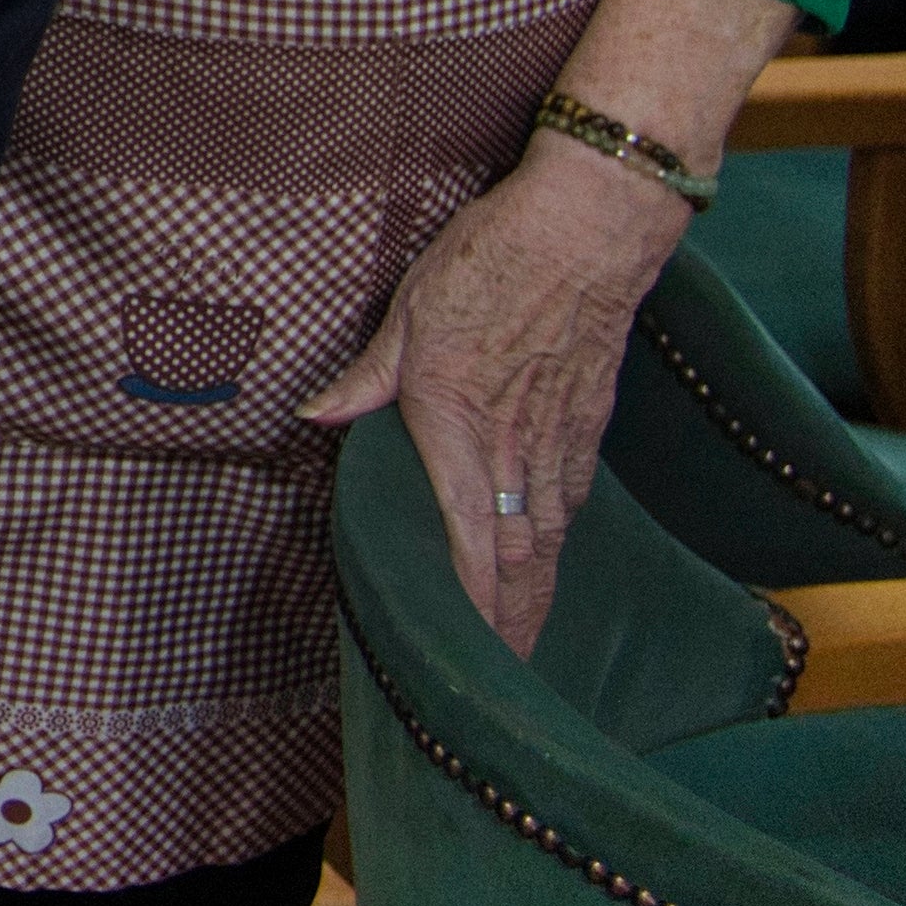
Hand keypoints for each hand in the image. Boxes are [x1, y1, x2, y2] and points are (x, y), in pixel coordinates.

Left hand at [302, 143, 687, 655]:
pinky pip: (573, 497)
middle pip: (521, 559)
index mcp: (461, 426)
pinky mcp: (588, 420)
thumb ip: (367, 375)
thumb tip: (316, 414)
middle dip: (511, 622)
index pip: (467, 539)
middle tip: (502, 674)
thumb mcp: (411, 313)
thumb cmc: (491, 262)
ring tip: (523, 635)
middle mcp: (517, 448)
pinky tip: (551, 552)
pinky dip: (561, 539)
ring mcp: (561, 438)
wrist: (589, 231)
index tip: (464, 649)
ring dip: (538, 590)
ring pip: (552, 536)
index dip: (469, 602)